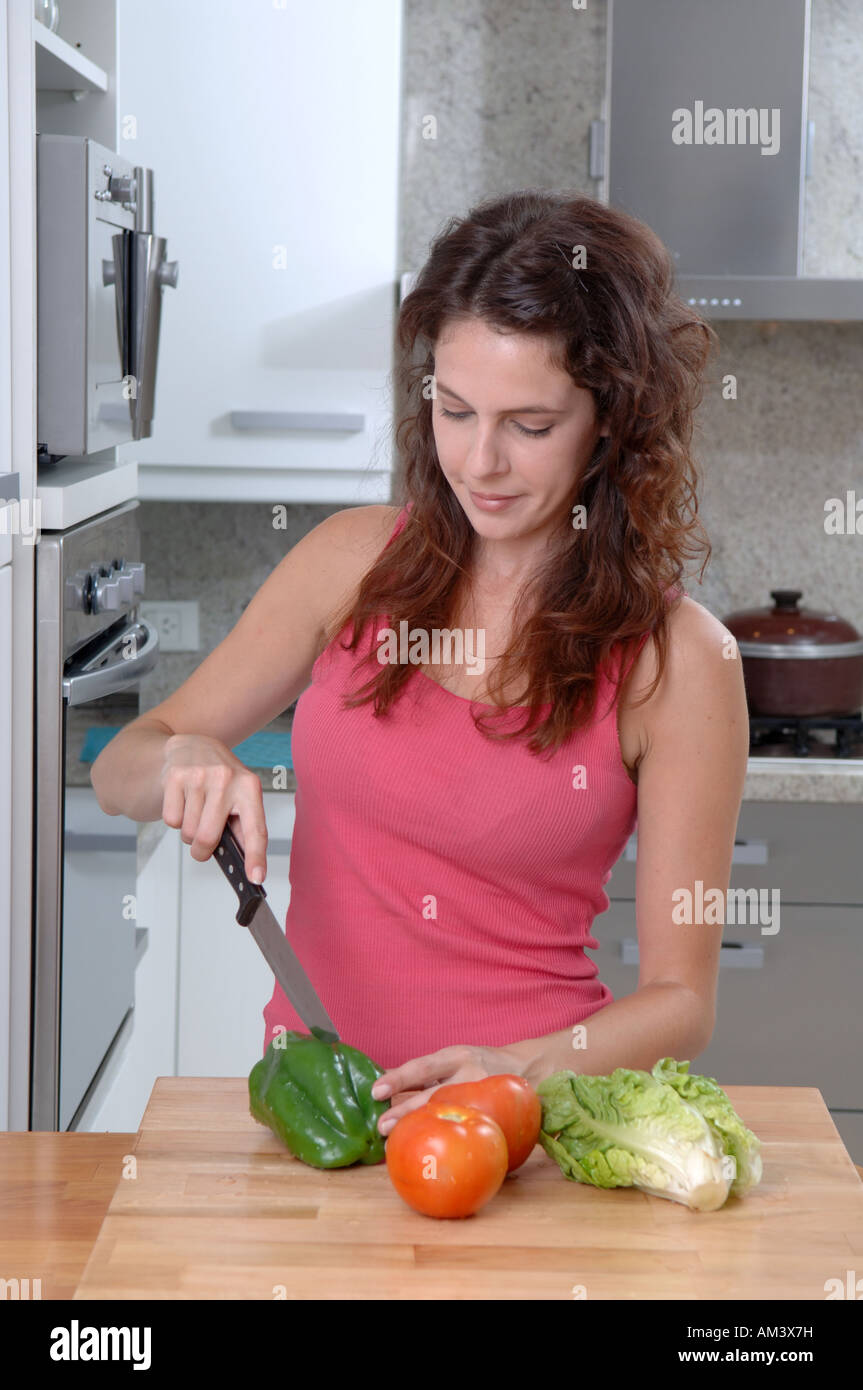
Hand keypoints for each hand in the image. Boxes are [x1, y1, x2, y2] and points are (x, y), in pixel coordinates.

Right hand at [160, 732, 268, 883]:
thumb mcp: (239, 794)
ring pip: (187, 832)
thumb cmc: (219, 778)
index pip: (255, 829)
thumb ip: (244, 826)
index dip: (256, 856)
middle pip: (208, 837)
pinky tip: (182, 800)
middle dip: (202, 849)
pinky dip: (174, 818)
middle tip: (202, 843)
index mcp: (249, 787)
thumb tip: (249, 865)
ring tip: (194, 809)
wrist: (192, 744)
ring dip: (188, 831)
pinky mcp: (175, 776)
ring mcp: (199, 776)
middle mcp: (226, 779)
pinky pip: (170, 820)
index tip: (257, 877)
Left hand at [370, 1043, 528, 1134]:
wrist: (529, 1067)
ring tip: (400, 1141)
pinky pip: (473, 1128)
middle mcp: (470, 1073)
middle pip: (434, 1094)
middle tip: (381, 1126)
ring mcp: (485, 1095)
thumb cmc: (480, 1064)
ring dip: (424, 1126)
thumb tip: (386, 1085)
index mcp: (456, 1057)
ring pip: (452, 1112)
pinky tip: (439, 1150)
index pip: (422, 1067)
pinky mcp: (496, 1115)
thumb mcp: (455, 1059)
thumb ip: (427, 1073)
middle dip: (406, 1111)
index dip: (398, 1078)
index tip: (376, 1091)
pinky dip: (454, 1137)